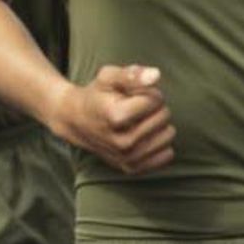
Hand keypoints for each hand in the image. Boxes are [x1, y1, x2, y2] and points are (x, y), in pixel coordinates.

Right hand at [46, 65, 174, 174]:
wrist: (75, 121)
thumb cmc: (96, 95)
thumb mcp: (108, 77)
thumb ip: (132, 74)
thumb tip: (156, 75)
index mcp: (115, 116)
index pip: (155, 99)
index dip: (146, 92)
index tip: (131, 94)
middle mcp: (122, 141)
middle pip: (163, 116)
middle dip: (153, 107)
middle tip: (133, 107)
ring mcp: (127, 157)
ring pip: (168, 135)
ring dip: (157, 125)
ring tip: (137, 121)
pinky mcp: (132, 168)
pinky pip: (167, 154)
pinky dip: (159, 143)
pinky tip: (142, 136)